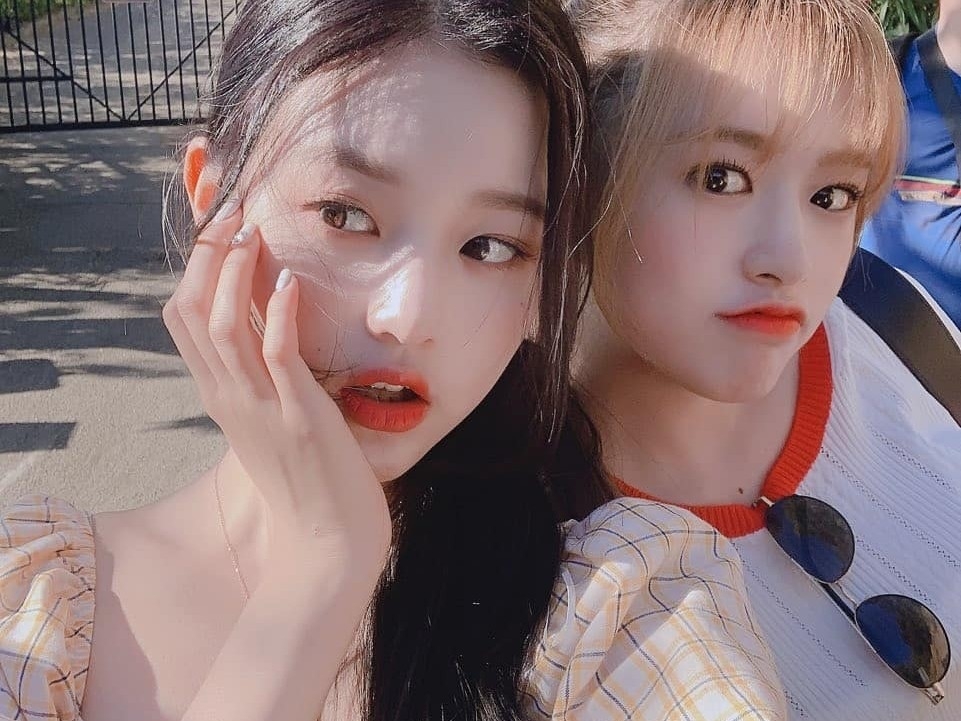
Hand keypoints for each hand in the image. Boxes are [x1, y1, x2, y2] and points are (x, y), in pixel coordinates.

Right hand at [162, 203, 390, 568]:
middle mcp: (227, 398)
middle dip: (206, 256)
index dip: (193, 267)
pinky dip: (276, 315)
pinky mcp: (299, 419)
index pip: (182, 319)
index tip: (218, 225)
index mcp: (220, 396)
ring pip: (221, 327)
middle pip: (188, 313)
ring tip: (253, 231)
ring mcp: (259, 409)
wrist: (327, 545)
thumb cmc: (307, 482)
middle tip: (232, 212)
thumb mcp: (270, 422)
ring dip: (234, 273)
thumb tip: (270, 332)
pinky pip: (275, 357)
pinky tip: (289, 283)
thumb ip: (262, 379)